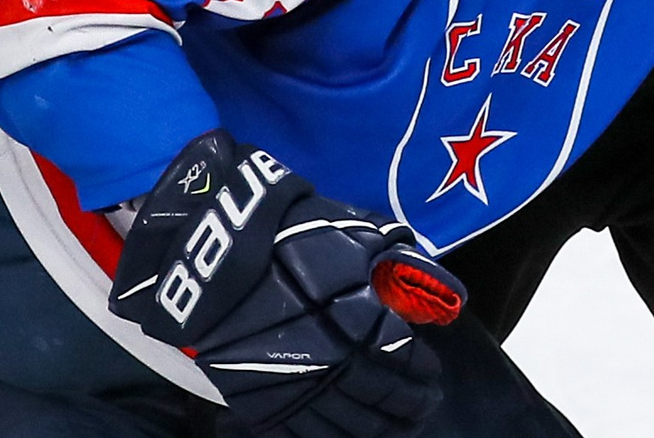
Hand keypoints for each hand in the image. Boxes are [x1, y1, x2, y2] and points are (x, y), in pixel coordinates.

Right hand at [110, 130, 463, 437]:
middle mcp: (331, 363)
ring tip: (393, 426)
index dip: (420, 371)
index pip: (402, 360)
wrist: (212, 257)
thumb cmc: (291, 236)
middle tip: (421, 407)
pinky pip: (301, 433)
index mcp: (358, 322)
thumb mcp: (356, 235)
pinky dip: (330, 437)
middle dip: (406, 406)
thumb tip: (440, 290)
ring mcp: (292, 388)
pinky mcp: (257, 402)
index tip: (431, 374)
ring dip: (375, 428)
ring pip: (344, 425)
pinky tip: (347, 433)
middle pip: (378, 398)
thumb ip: (398, 263)